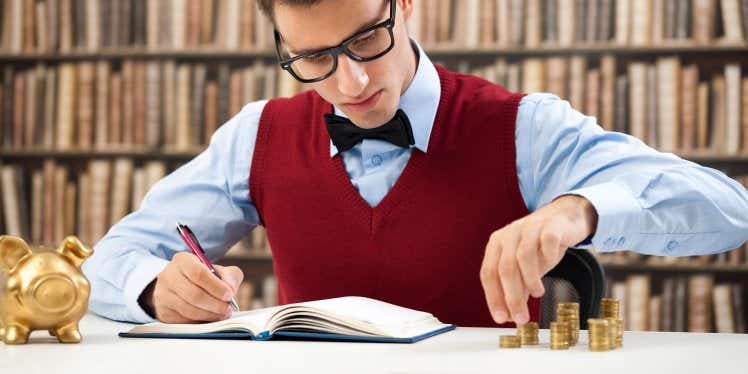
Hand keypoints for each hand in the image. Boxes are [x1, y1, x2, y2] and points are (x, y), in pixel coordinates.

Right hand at [142, 252, 243, 322]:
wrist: (176, 286)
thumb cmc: (200, 278)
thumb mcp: (216, 270)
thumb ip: (230, 275)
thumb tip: (231, 289)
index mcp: (183, 261)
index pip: (199, 273)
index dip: (216, 287)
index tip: (229, 294)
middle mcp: (169, 276)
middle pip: (194, 294)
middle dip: (215, 304)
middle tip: (228, 308)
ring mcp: (163, 295)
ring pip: (189, 310)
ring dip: (210, 315)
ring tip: (222, 314)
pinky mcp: (164, 312)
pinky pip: (184, 321)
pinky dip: (200, 321)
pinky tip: (209, 317)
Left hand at [479, 195, 596, 324]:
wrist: (564, 218)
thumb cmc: (541, 244)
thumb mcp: (525, 267)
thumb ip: (516, 286)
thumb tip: (510, 314)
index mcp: (497, 244)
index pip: (488, 273)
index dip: (493, 298)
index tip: (501, 318)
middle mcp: (510, 234)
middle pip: (505, 268)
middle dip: (512, 297)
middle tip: (521, 317)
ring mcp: (529, 228)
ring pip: (523, 256)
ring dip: (530, 280)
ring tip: (538, 293)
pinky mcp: (550, 225)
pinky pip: (547, 241)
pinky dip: (548, 256)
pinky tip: (551, 264)